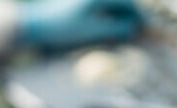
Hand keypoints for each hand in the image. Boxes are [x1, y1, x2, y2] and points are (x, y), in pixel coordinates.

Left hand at [15, 0, 143, 49]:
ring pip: (110, 5)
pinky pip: (98, 8)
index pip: (129, 3)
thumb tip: (134, 28)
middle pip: (120, 2)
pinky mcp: (78, 3)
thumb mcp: (93, 30)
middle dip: (128, 17)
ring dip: (116, 18)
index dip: (138, 17)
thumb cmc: (62, 28)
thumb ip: (116, 28)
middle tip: (132, 34)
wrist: (33, 24)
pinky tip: (102, 29)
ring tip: (118, 34)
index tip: (144, 31)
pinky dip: (104, 17)